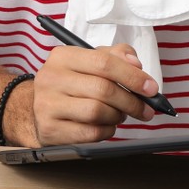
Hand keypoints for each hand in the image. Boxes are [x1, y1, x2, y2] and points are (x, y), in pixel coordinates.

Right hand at [26, 43, 156, 145]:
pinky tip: (105, 125)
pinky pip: (91, 132)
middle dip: (132, 101)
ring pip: (97, 112)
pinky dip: (107, 130)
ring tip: (119, 114)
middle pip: (103, 89)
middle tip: (145, 109)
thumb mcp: (89, 63)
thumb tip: (135, 63)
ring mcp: (48, 104)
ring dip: (117, 116)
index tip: (151, 88)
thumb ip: (115, 56)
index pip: (104, 62)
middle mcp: (51, 77)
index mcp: (62, 56)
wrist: (37, 110)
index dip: (132, 76)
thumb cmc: (71, 85)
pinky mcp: (51, 129)